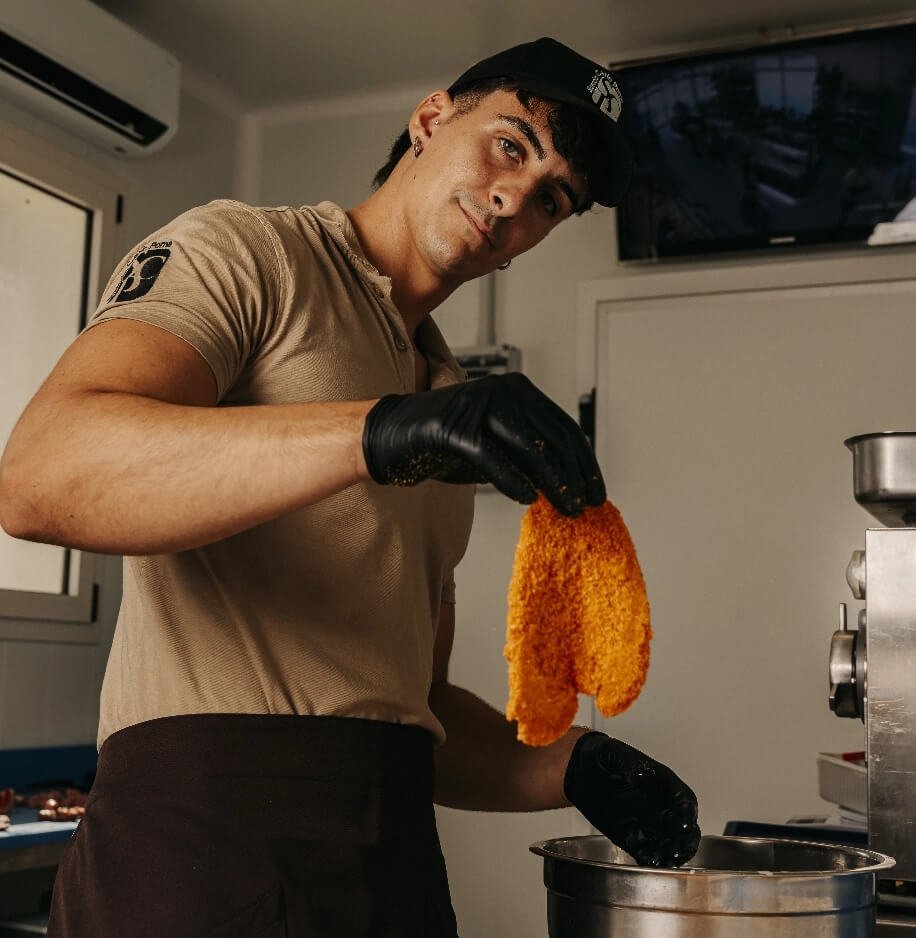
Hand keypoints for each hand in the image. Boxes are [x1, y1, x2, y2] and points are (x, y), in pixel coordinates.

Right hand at [361, 373, 605, 516]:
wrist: (394, 435)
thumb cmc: (448, 442)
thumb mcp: (498, 447)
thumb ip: (529, 457)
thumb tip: (568, 486)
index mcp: (518, 390)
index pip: (564, 427)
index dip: (585, 461)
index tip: (598, 490)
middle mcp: (503, 389)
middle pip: (553, 436)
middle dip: (576, 475)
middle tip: (588, 505)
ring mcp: (478, 404)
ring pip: (529, 446)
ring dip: (553, 482)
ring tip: (567, 507)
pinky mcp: (454, 426)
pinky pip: (491, 456)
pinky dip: (511, 479)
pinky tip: (526, 498)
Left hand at [564, 732, 700, 866]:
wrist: (579, 771)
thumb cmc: (600, 757)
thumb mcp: (614, 753)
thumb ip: (630, 764)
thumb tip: (641, 776)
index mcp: (661, 783)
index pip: (683, 799)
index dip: (686, 812)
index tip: (683, 822)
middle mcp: (659, 806)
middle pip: (683, 827)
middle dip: (685, 840)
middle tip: (677, 848)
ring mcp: (647, 823)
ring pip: (669, 843)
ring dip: (672, 853)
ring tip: (668, 860)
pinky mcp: (631, 838)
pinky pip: (647, 853)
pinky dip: (652, 861)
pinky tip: (652, 863)